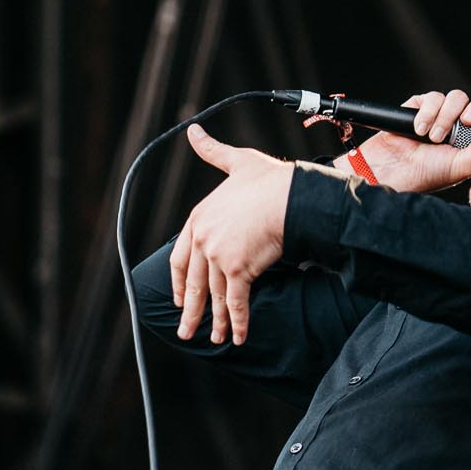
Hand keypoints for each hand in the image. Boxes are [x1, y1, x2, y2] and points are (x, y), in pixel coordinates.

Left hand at [167, 125, 292, 345]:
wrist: (290, 195)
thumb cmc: (269, 179)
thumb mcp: (236, 162)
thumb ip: (212, 152)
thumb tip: (193, 130)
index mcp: (198, 219)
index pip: (180, 258)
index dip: (180, 282)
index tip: (180, 299)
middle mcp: (203, 239)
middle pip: (193, 283)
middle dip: (191, 311)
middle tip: (187, 332)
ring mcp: (219, 256)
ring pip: (215, 296)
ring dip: (217, 321)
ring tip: (215, 339)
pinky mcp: (238, 269)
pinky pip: (237, 302)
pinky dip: (238, 322)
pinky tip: (238, 338)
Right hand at [347, 88, 470, 192]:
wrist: (391, 171)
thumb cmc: (426, 175)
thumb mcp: (465, 166)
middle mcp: (463, 126)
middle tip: (466, 122)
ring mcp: (443, 115)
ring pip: (457, 97)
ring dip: (446, 116)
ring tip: (433, 137)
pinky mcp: (421, 108)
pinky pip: (434, 97)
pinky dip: (427, 113)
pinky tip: (419, 130)